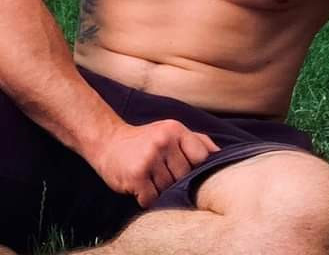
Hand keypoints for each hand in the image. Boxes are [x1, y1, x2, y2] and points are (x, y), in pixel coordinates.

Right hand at [90, 119, 220, 207]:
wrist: (108, 141)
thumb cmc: (145, 139)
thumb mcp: (171, 131)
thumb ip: (197, 140)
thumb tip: (220, 155)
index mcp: (175, 129)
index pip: (201, 158)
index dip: (193, 167)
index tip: (180, 166)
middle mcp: (163, 141)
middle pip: (184, 177)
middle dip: (174, 180)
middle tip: (159, 171)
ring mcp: (149, 158)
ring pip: (168, 190)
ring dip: (159, 189)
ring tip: (148, 176)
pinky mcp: (136, 176)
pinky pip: (152, 199)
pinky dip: (146, 198)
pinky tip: (140, 185)